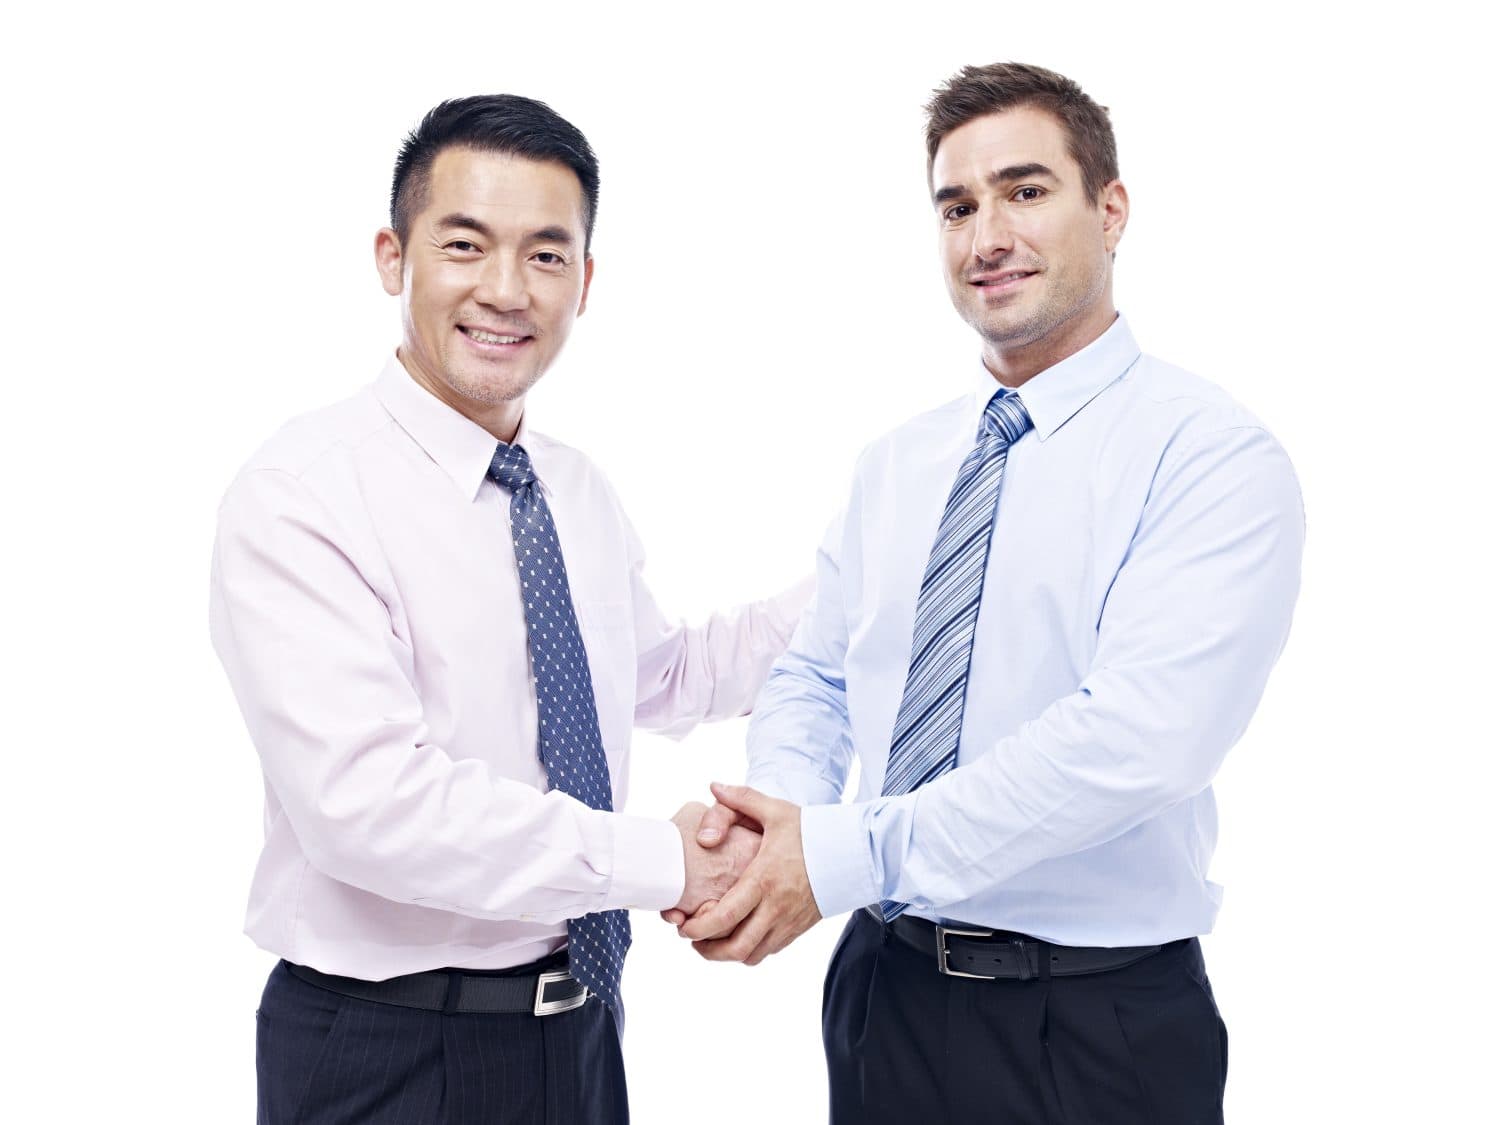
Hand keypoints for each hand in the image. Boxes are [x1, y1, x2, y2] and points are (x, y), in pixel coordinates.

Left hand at [677, 782, 821, 964]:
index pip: (724, 917)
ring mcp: (788, 922)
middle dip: (707, 950)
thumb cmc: (813, 831)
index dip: (697, 928)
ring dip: (727, 954)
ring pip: (751, 955)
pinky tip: (739, 934)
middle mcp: (775, 907)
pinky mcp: (798, 928)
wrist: (852, 851)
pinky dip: (749, 950)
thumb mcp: (776, 810)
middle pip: (735, 948)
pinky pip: (768, 951)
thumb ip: (742, 798)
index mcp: (763, 880)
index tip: (683, 925)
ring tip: (712, 941)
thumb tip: (714, 785)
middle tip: (692, 938)